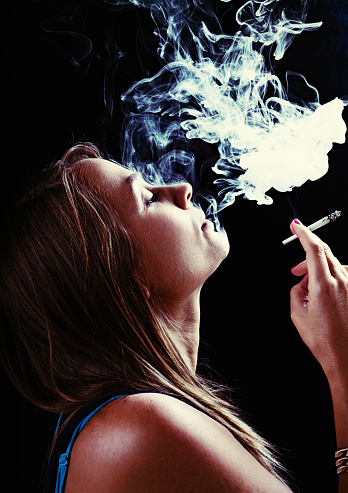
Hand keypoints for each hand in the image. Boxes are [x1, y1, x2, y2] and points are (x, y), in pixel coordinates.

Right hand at [289, 219, 347, 381]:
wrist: (346, 358)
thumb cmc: (323, 340)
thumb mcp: (298, 314)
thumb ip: (296, 291)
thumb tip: (301, 283)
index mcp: (323, 285)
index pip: (314, 248)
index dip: (304, 233)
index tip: (295, 225)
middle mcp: (341, 282)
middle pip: (324, 253)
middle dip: (307, 255)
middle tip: (295, 270)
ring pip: (333, 264)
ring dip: (318, 269)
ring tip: (308, 288)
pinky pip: (342, 275)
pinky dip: (330, 278)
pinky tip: (323, 293)